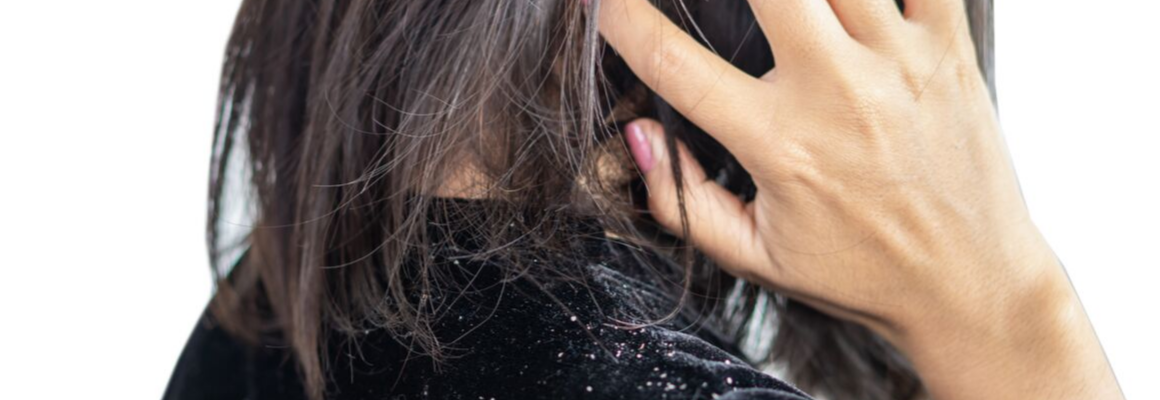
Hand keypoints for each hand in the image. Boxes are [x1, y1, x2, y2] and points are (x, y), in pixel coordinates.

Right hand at [599, 0, 1121, 397]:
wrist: (971, 287)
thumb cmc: (862, 272)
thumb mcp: (755, 257)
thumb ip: (682, 200)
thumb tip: (640, 136)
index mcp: (779, 143)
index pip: (675, 61)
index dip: (622, 18)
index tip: (604, 0)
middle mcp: (836, 92)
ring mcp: (897, 62)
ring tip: (783, 9)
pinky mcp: (948, 51)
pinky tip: (857, 2)